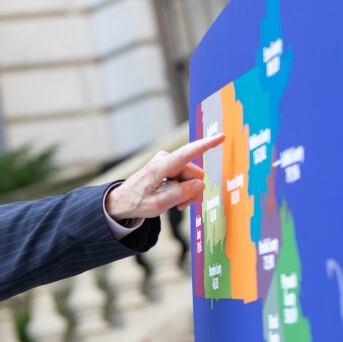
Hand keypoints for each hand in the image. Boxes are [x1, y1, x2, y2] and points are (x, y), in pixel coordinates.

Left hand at [105, 133, 224, 220]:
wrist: (121, 201)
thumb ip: (179, 195)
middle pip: (195, 174)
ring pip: (193, 178)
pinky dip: (183, 191)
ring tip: (175, 203)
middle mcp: (166, 159)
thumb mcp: (157, 205)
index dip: (206, 145)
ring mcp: (168, 162)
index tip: (221, 136)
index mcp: (161, 166)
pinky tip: (174, 199)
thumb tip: (199, 185)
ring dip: (187, 193)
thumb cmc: (135, 203)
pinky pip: (186, 179)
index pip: (188, 153)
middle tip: (180, 205)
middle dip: (192, 190)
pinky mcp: (169, 167)